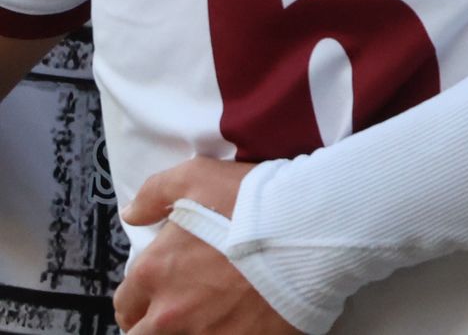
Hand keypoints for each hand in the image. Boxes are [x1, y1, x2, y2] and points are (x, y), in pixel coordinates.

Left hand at [117, 159, 296, 333]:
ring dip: (183, 334)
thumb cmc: (254, 202)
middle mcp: (169, 313)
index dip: (141, 298)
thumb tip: (132, 215)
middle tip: (178, 315)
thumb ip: (155, 192)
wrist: (312, 230)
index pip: (127, 302)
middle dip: (154, 325)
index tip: (157, 295)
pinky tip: (234, 329)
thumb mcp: (198, 176)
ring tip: (205, 324)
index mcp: (153, 273)